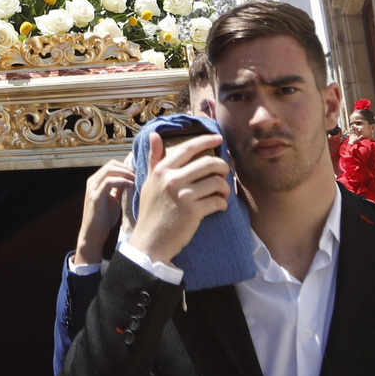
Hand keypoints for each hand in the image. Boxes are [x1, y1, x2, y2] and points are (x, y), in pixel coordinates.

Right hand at [74, 160, 134, 265]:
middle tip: (138, 175)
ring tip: (135, 179)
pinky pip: (109, 182)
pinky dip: (121, 181)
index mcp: (95, 182)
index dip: (125, 166)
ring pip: (109, 170)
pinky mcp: (95, 197)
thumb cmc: (103, 219)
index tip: (137, 173)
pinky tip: (131, 185)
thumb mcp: (113, 200)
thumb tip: (129, 179)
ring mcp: (92, 189)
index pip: (111, 165)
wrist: (93, 235)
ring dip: (125, 173)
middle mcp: (92, 182)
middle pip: (110, 165)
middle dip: (126, 168)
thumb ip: (118, 189)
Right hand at [127, 132, 230, 266]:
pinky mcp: (193, 212)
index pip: (188, 147)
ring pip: (217, 182)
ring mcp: (183, 195)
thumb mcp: (149, 182)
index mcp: (162, 170)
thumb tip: (154, 134)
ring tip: (222, 193)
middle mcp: (172, 180)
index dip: (207, 140)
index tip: (219, 138)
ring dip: (225, 188)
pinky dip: (223, 204)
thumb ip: (154, 158)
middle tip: (224, 174)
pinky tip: (219, 207)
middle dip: (223, 167)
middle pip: (209, 163)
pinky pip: (218, 202)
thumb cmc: (151, 211)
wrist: (150, 241)